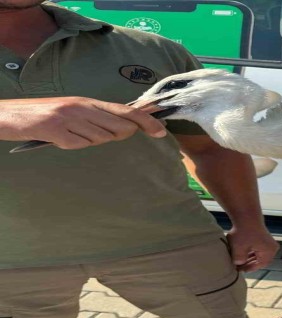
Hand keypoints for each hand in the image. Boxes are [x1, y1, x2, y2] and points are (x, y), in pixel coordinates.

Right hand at [0, 97, 165, 148]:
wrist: (11, 115)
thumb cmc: (47, 115)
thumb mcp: (76, 110)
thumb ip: (100, 116)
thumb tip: (127, 127)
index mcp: (88, 101)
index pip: (126, 111)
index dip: (146, 121)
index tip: (161, 131)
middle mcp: (82, 107)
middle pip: (120, 128)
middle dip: (117, 135)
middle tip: (93, 132)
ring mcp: (70, 119)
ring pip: (101, 139)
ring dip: (90, 140)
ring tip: (72, 132)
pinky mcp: (58, 132)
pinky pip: (80, 146)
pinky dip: (73, 145)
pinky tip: (60, 138)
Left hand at [226, 224, 279, 271]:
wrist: (246, 215)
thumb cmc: (244, 232)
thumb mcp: (239, 249)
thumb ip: (239, 260)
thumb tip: (238, 264)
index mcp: (269, 251)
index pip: (260, 265)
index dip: (249, 268)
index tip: (240, 270)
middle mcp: (272, 247)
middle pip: (261, 260)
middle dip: (249, 263)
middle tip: (239, 266)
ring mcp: (269, 242)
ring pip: (259, 254)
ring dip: (250, 258)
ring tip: (239, 260)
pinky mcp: (264, 237)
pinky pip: (259, 248)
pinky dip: (251, 252)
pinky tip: (243, 253)